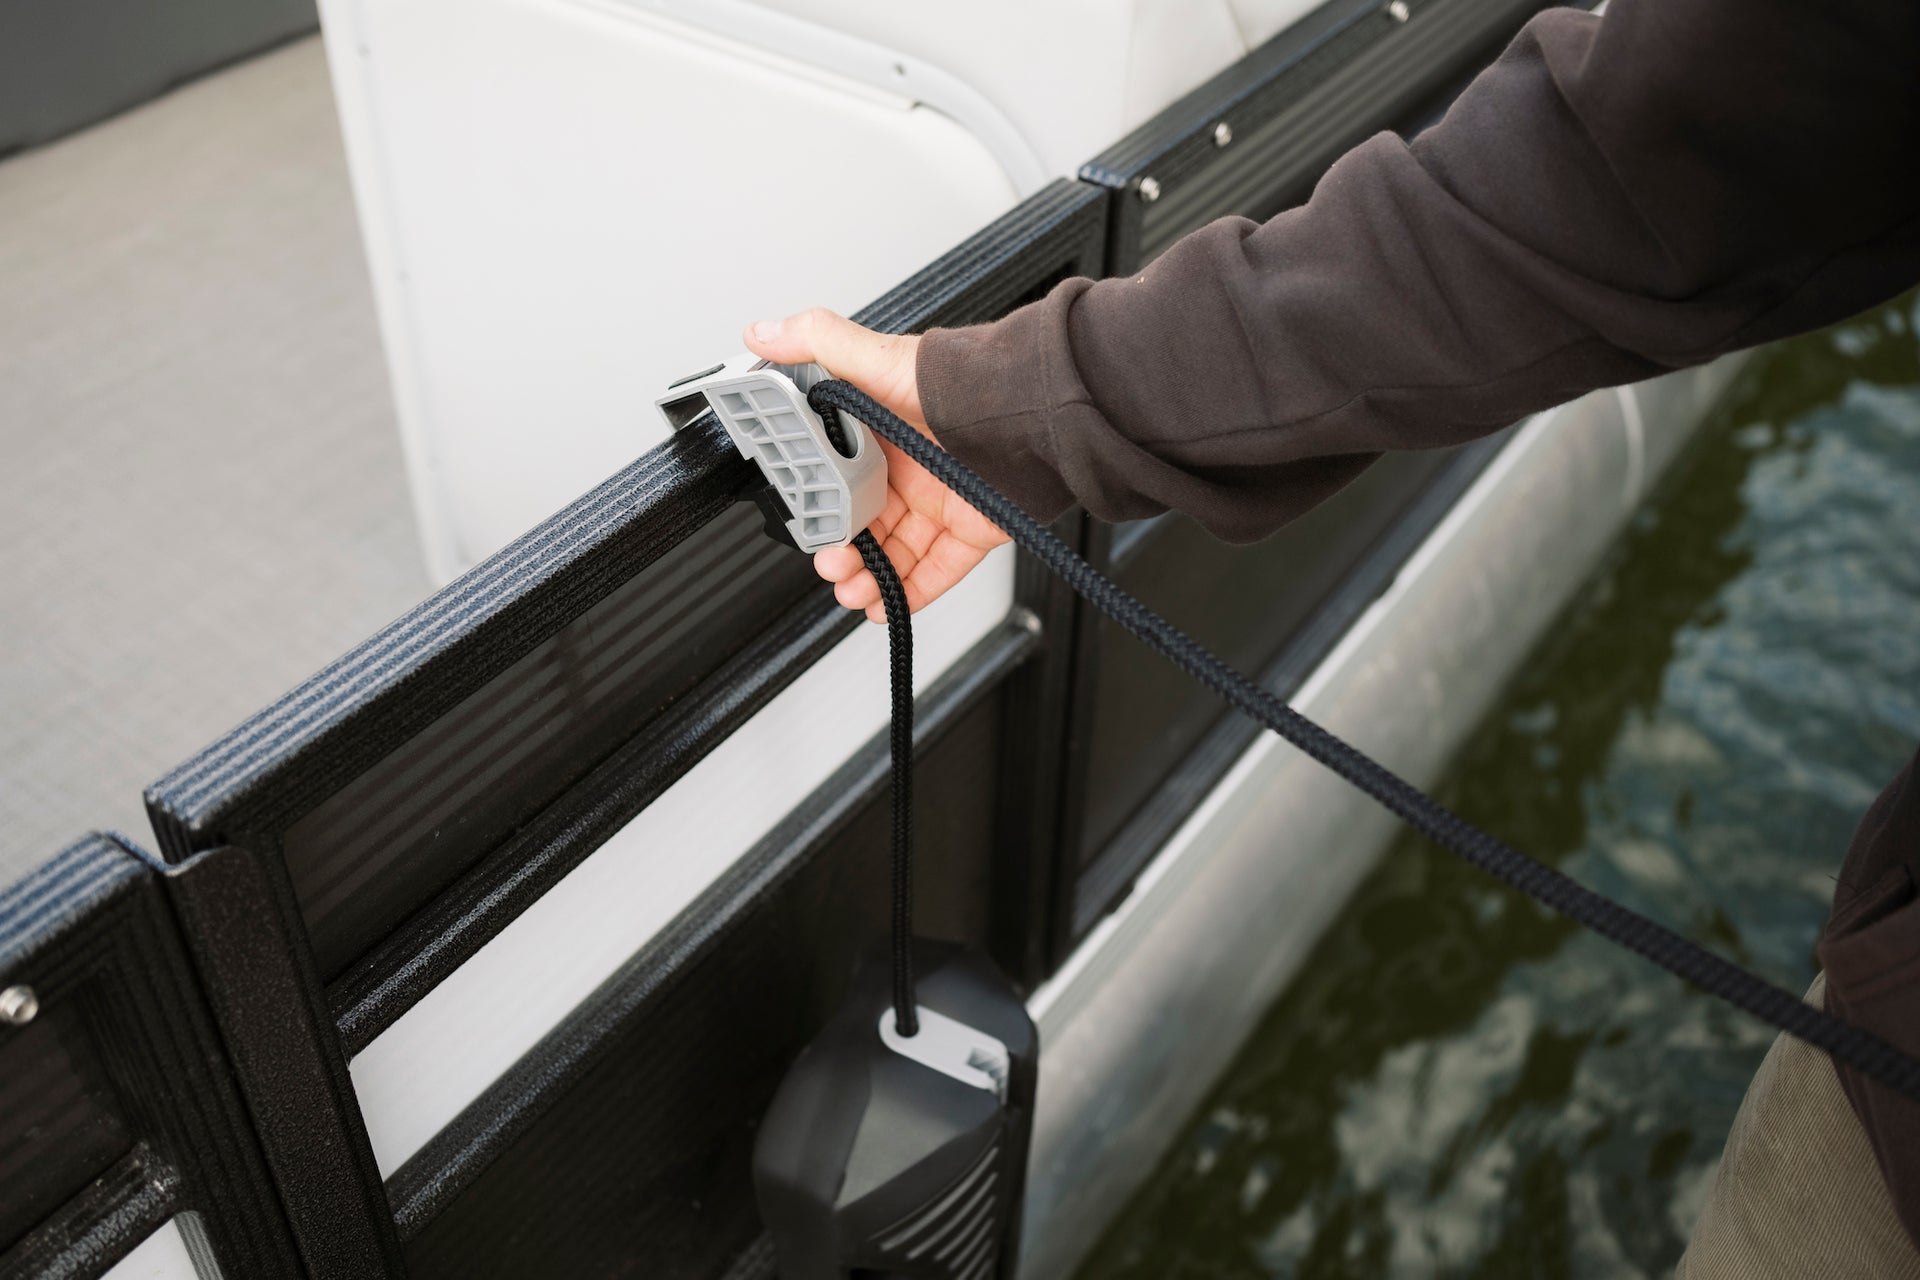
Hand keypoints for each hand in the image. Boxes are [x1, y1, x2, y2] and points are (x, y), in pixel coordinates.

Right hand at [744, 308, 1008, 621]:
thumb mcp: (874, 356)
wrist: (1021, 410)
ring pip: (892, 553)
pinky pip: (935, 571)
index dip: (818, 507)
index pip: (836, 479)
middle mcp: (907, 469)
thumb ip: (816, 341)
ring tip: (850, 589)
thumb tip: (762, 332)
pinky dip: (908, 594)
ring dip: (866, 578)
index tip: (805, 524)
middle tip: (829, 563)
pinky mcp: (970, 529)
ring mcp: (939, 501)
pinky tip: (883, 606)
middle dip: (840, 552)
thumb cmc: (953, 381)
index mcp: (878, 433)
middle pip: (861, 524)